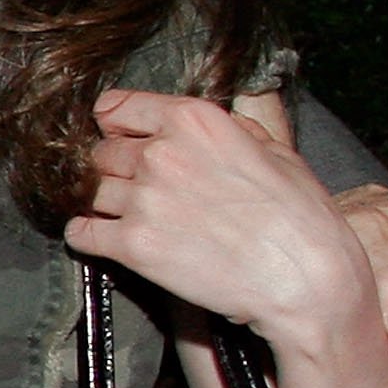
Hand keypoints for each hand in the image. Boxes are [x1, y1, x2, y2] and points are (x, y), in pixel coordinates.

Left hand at [68, 89, 385, 359]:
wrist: (306, 280)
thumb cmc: (301, 217)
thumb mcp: (275, 150)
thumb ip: (229, 127)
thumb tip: (207, 120)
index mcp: (194, 120)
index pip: (116, 107)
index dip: (117, 126)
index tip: (122, 139)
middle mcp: (161, 154)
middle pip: (102, 153)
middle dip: (117, 170)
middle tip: (143, 191)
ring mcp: (143, 200)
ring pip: (92, 192)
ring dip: (106, 205)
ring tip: (136, 219)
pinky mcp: (132, 245)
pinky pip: (80, 233)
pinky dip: (88, 237)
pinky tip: (108, 240)